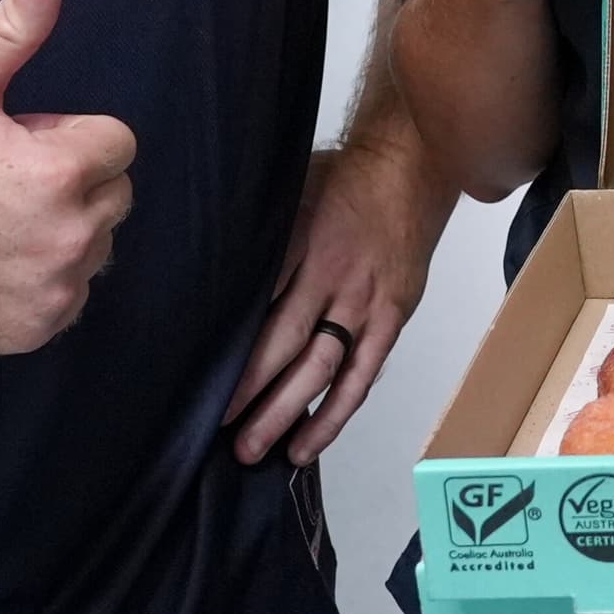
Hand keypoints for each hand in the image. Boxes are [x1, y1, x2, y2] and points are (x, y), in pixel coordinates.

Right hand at [0, 0, 136, 352]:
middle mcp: (69, 236)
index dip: (69, 136)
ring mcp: (54, 290)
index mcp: (61, 172)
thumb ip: (13, 30)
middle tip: (5, 180)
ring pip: (96, 247)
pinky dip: (45, 281)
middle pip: (114, 195)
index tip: (22, 142)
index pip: (117, 143)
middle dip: (74, 182)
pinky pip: (71, 296)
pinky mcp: (36, 328)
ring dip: (63, 231)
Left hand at [227, 140, 450, 464]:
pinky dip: (337, 412)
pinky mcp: (393, 316)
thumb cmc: (343, 177)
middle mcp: (334, 278)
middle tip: (217, 431)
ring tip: (255, 450)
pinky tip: (308, 443)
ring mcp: (368, 301)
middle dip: (250, 393)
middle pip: (286, 346)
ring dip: (288, 413)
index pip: (258, 310)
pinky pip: (363, 375)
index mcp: (301, 244)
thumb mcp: (291, 194)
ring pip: (323, 369)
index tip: (199, 385)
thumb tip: (214, 283)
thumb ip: (262, 240)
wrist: (415, 163)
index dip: (230, 353)